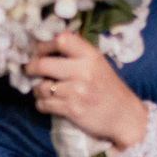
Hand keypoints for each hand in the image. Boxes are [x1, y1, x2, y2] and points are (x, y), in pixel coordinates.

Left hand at [27, 31, 148, 150]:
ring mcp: (77, 91)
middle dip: (31, 68)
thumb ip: (77, 56)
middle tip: (29, 70)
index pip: (61, 39)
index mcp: (91, 56)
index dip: (44, 44)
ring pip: (41, 87)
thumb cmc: (110, 90)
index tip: (38, 50)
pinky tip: (49, 104)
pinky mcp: (72, 109)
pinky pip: (44, 104)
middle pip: (43, 64)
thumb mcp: (99, 65)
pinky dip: (42, 104)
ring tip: (43, 91)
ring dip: (37, 90)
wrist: (126, 117)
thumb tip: (43, 51)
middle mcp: (84, 71)